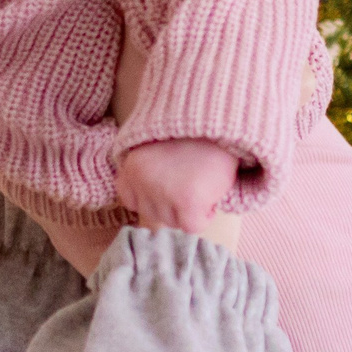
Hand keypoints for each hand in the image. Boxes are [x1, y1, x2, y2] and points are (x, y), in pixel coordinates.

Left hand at [116, 138, 240, 235]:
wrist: (221, 124)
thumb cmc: (194, 136)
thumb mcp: (157, 148)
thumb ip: (147, 173)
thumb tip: (149, 206)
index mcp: (132, 166)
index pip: (130, 199)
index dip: (151, 197)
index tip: (168, 186)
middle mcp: (142, 180)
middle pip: (152, 213)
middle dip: (171, 205)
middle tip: (190, 182)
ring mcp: (162, 192)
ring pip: (171, 222)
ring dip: (188, 211)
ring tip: (201, 184)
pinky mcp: (187, 202)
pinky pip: (192, 226)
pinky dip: (205, 216)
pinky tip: (211, 195)